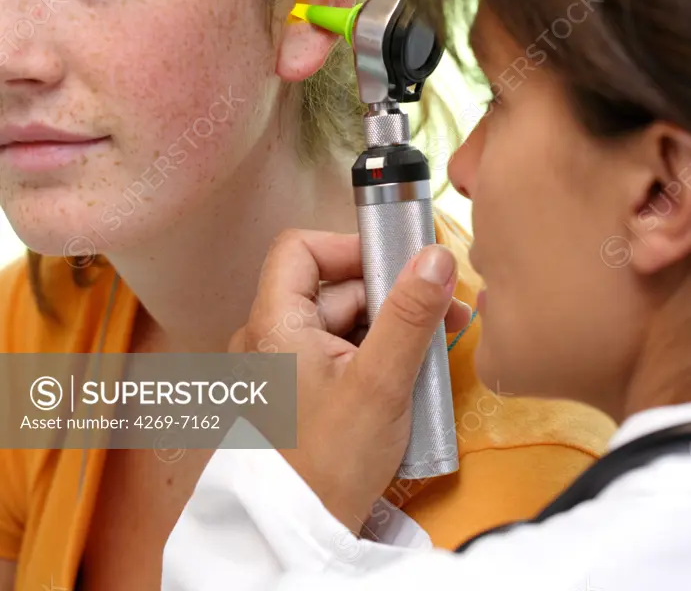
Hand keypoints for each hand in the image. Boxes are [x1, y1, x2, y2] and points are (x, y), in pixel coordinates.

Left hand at [229, 228, 470, 532]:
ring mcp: (281, 366)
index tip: (397, 263)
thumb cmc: (329, 462)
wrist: (301, 536)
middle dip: (390, 295)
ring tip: (436, 347)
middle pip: (332, 288)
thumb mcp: (380, 382)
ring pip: (341, 323)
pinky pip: (338, 354)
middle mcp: (270, 337)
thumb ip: (409, 314)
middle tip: (442, 311)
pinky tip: (410, 374)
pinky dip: (374, 355)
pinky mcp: (297, 392)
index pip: (300, 249)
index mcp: (274, 322)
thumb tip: (435, 256)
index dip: (348, 246)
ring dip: (389, 327)